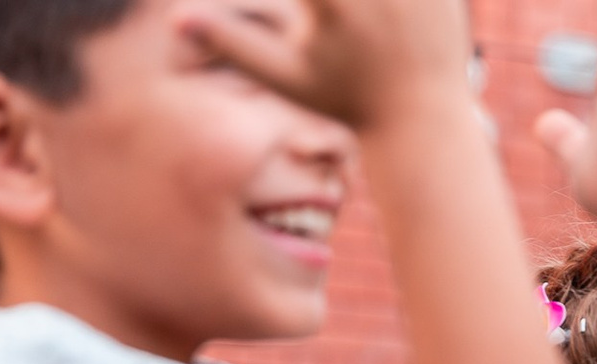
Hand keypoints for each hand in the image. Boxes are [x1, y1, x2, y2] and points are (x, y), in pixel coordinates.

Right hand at [177, 0, 470, 131]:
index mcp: (327, 0)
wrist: (420, 117)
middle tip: (326, 12)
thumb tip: (176, 21)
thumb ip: (232, 42)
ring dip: (365, 0)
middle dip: (327, 3)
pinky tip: (387, 11)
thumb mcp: (284, 76)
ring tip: (347, 15)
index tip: (307, 10)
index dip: (300, 1)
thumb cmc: (346, 99)